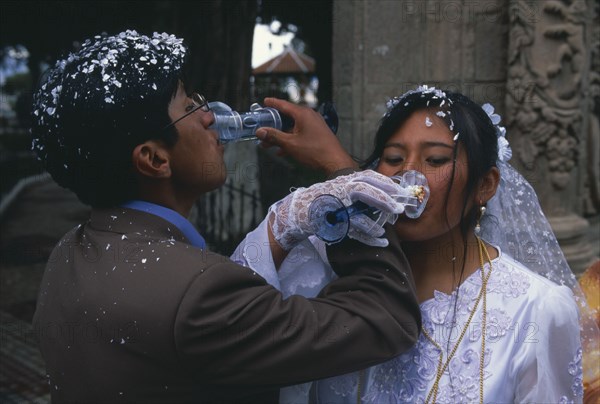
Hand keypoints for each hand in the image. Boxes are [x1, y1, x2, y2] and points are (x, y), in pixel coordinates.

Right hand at [255, 98, 357, 175]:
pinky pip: (300, 133)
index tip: (264, 102)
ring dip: (281, 135)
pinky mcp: (318, 133)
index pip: (284, 105)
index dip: (272, 103)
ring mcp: (315, 124)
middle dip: (274, 125)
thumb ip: (274, 136)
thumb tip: (260, 131)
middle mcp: (309, 116)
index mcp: (303, 114)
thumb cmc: (315, 151)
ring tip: (268, 144)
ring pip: (293, 127)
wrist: (335, 162)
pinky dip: (291, 139)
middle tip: (263, 128)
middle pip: (287, 116)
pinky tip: (282, 151)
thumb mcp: (290, 144)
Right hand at [268, 170, 403, 249]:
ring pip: (357, 212)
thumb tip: (386, 193)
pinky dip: (367, 237)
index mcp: (345, 179)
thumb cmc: (324, 201)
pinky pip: (352, 230)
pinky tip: (380, 240)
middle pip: (365, 190)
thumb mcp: (342, 188)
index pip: (368, 176)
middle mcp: (340, 188)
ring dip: (374, 222)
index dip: (385, 183)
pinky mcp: (330, 220)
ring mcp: (334, 204)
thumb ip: (359, 189)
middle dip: (384, 199)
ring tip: (384, 230)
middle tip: (399, 209)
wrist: (298, 211)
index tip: (400, 190)